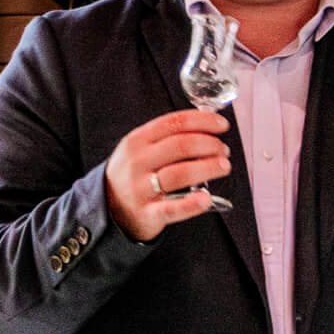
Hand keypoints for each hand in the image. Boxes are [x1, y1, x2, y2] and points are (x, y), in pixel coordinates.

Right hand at [105, 109, 231, 241]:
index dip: (202, 121)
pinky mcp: (147, 213)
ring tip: (223, 166)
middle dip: (210, 145)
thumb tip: (206, 124)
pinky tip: (206, 199)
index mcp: (137, 140)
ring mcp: (141, 188)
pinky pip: (172, 208)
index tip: (221, 125)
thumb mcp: (140, 149)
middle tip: (223, 150)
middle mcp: (137, 162)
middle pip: (181, 146)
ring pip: (180, 173)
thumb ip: (167, 137)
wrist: (109, 208)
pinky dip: (191, 204)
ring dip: (208, 167)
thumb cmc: (134, 174)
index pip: (174, 123)